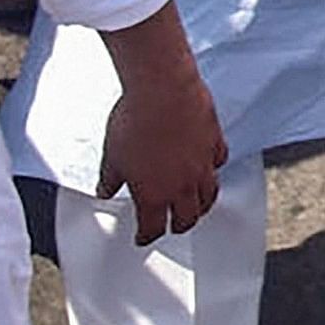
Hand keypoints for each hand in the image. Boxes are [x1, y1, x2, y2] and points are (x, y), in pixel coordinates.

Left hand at [95, 5, 229, 239]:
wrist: (161, 88)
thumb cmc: (135, 120)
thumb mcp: (111, 155)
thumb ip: (110, 179)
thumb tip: (105, 191)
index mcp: (154, 195)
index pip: (153, 229)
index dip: (146, 237)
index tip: (143, 237)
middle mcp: (182, 185)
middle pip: (187, 218)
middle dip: (178, 226)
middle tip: (173, 226)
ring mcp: (202, 165)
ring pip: (208, 196)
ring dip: (201, 206)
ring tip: (198, 207)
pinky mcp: (214, 141)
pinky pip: (218, 162)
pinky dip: (213, 169)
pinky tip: (209, 166)